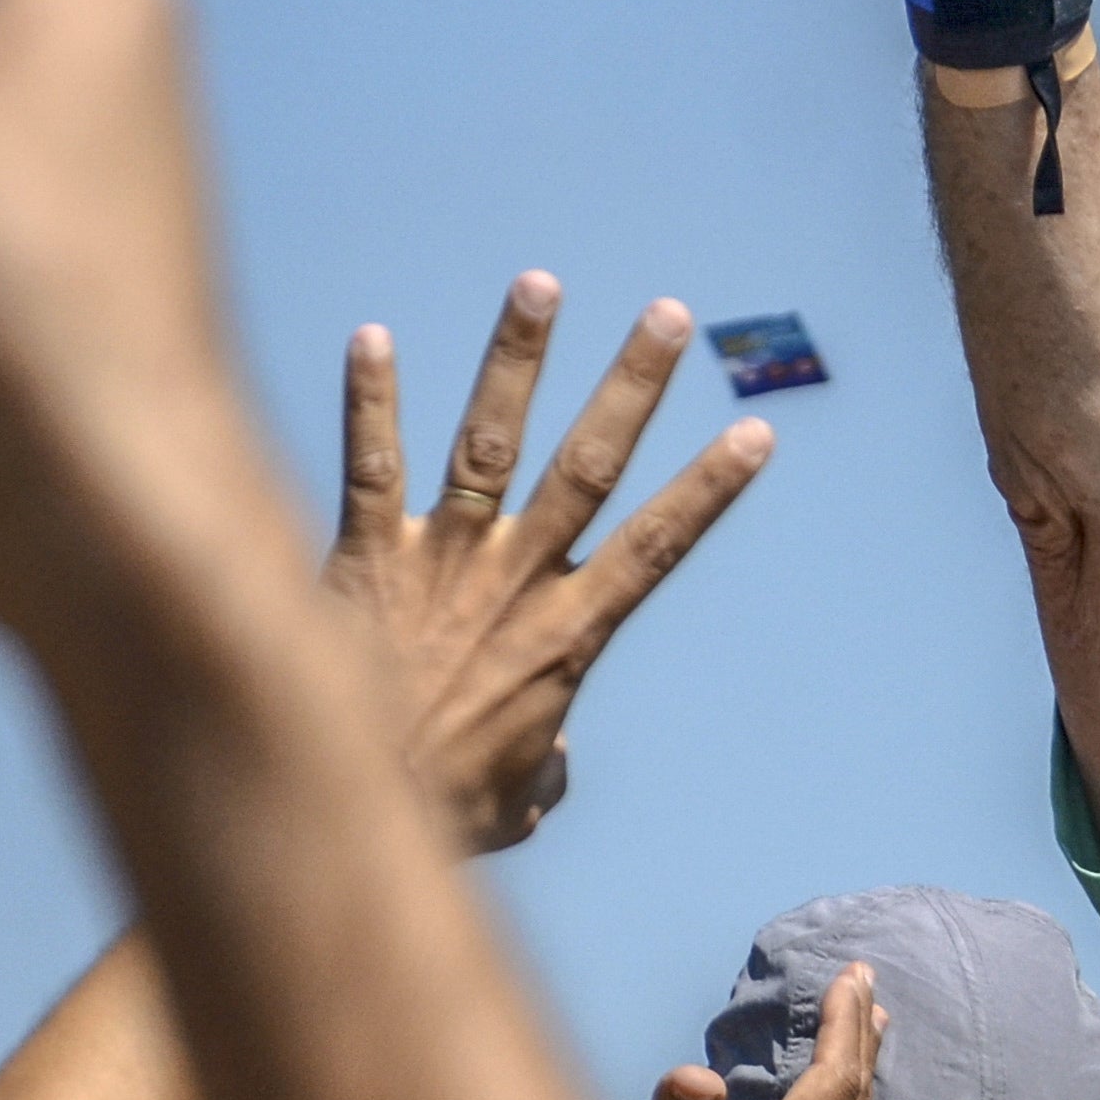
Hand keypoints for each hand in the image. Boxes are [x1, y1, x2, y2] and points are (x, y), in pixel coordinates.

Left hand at [323, 275, 774, 853]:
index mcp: (566, 636)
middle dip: (632, 387)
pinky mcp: (361, 558)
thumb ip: (549, 760)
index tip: (756, 430)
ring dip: (518, 359)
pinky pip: (368, 467)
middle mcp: (512, 581)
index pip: (657, 546)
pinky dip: (371, 401)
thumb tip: (549, 752)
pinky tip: (372, 336)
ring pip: (487, 440)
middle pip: (587, 467)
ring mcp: (436, 561)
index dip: (710, 487)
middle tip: (669, 318)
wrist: (343, 807)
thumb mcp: (523, 801)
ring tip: (541, 284)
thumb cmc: (441, 815)